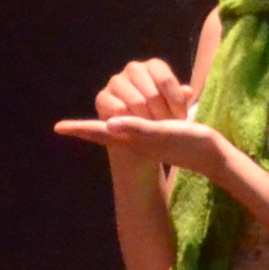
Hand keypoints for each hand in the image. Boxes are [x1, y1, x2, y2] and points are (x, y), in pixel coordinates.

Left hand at [56, 113, 241, 178]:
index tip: (57, 128)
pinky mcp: (157, 134)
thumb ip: (137, 128)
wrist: (211, 156)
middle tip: (66, 129)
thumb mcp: (161, 133)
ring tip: (90, 125)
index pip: (100, 132)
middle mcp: (135, 139)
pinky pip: (138, 123)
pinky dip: (132, 115)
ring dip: (111, 120)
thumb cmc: (187, 144)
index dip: (79, 129)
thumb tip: (111, 124)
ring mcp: (146, 138)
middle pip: (104, 130)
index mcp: (133, 139)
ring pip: (121, 125)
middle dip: (88, 129)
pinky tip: (130, 113)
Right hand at [86, 58, 191, 126]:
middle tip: (167, 129)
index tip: (180, 118)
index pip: (166, 80)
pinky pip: (119, 111)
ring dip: (147, 121)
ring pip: (136, 102)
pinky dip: (129, 123)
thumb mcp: (174, 105)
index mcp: (154, 66)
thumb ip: (181, 98)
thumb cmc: (160, 112)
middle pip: (152, 93)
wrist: (136, 128)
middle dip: (162, 115)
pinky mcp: (103, 97)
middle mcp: (134, 68)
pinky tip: (136, 130)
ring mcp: (116, 81)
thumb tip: (187, 91)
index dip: (175, 102)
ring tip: (154, 131)